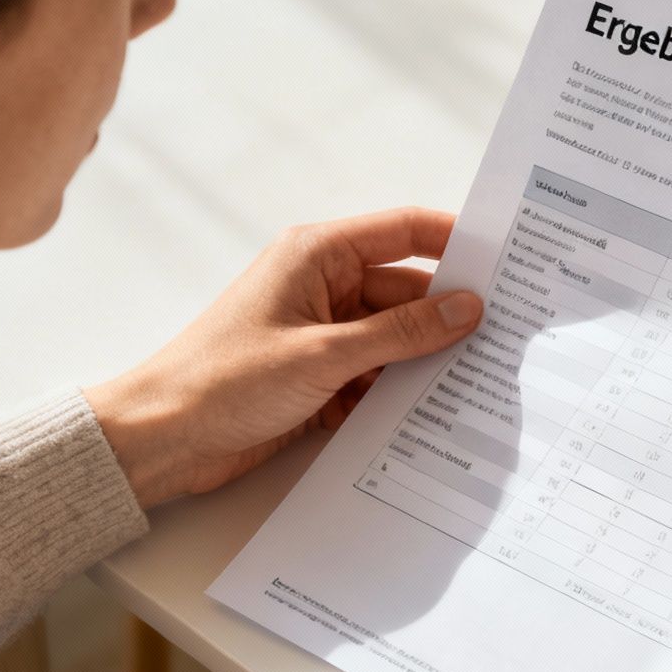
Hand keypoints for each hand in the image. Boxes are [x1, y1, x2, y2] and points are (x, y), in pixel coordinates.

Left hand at [85, 208, 481, 507]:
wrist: (162, 439)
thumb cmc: (222, 381)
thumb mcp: (323, 355)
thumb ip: (400, 333)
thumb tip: (466, 308)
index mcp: (318, 255)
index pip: (404, 231)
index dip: (457, 239)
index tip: (509, 256)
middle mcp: (323, 286)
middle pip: (408, 292)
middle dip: (450, 317)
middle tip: (510, 339)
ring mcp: (322, 334)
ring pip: (396, 340)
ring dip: (426, 363)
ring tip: (480, 384)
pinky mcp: (319, 378)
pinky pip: (376, 378)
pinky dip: (398, 396)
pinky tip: (432, 417)